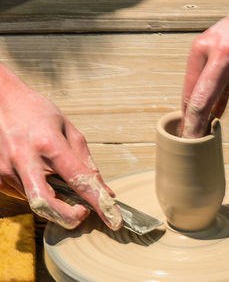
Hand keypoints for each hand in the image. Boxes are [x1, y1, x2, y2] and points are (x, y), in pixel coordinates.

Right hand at [0, 64, 122, 229]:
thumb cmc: (38, 113)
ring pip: (36, 203)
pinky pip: (25, 196)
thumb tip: (105, 191)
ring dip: (55, 202)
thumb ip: (87, 163)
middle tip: (83, 211)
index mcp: (48, 144)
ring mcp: (5, 171)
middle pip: (46, 206)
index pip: (78, 180)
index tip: (113, 219)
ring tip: (59, 179)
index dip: (98, 202)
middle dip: (69, 217)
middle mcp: (23, 160)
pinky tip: (40, 174)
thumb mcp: (69, 130)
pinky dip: (40, 193)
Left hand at [181, 0, 228, 137]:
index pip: (192, 90)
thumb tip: (207, 116)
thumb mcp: (222, 47)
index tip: (185, 136)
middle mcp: (225, 50)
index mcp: (206, 45)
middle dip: (198, 128)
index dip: (188, 118)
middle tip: (194, 143)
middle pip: (205, 100)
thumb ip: (213, 80)